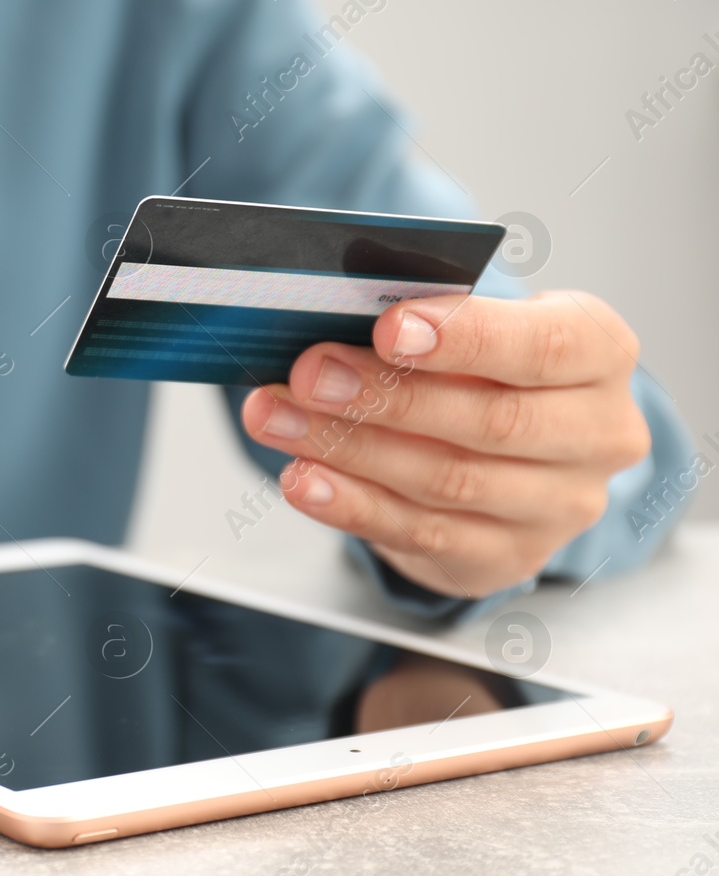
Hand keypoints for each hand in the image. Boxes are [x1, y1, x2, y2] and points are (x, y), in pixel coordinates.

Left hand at [241, 291, 650, 598]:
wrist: (512, 451)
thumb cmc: (486, 367)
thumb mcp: (474, 326)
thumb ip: (426, 321)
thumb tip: (335, 318)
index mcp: (600, 354)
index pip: (545, 346)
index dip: (466, 338)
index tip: (389, 328)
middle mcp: (597, 435)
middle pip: (490, 421)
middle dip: (386, 397)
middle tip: (308, 374)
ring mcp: (559, 506)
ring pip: (447, 481)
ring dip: (348, 448)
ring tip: (276, 417)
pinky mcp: (507, 556)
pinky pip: (421, 533)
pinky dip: (352, 505)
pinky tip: (304, 479)